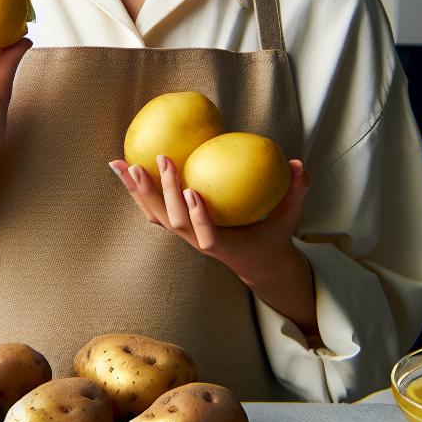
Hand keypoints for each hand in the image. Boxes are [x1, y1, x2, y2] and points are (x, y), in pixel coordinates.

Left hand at [108, 155, 310, 283]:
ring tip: (121, 163)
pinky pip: (152, 207)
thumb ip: (297, 191)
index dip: (198, 216)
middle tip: (162, 159)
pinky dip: (136, 189)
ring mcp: (184, 234)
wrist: (256, 262)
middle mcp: (197, 241)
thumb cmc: (272, 235)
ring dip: (137, 190)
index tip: (193, 192)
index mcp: (223, 245)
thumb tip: (300, 164)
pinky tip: (121, 166)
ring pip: (155, 214)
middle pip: (173, 221)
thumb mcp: (290, 217)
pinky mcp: (177, 226)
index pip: (207, 234)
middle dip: (164, 192)